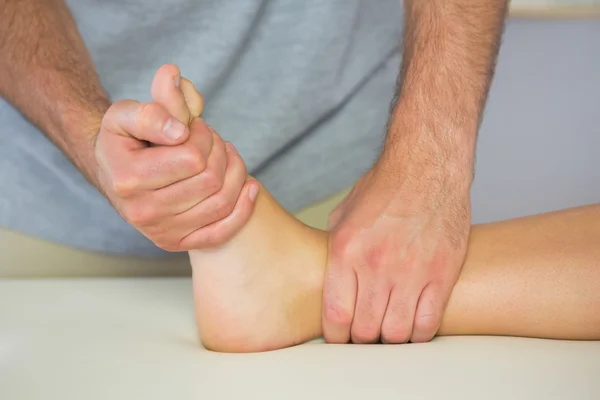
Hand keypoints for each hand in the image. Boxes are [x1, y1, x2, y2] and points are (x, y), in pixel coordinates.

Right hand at [93, 64, 258, 249]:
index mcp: (128, 179)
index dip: (201, 134)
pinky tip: (250, 186)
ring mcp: (162, 232)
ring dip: (235, 172)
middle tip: (210, 139)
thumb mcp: (125, 115)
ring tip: (225, 154)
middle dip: (218, 151)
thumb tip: (180, 126)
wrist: (114, 173)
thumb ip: (151, 112)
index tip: (194, 126)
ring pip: (222, 202)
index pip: (191, 157)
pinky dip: (243, 208)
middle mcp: (143, 213)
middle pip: (210, 180)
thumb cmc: (125, 140)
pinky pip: (222, 232)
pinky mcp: (178, 243)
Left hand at [322, 155, 470, 343]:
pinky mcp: (442, 273)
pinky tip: (413, 326)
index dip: (336, 336)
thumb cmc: (385, 187)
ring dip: (390, 339)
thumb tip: (328, 277)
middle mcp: (377, 265)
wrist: (429, 166)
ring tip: (389, 329)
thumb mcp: (344, 214)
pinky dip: (418, 334)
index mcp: (347, 250)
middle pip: (366, 331)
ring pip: (397, 333)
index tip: (340, 337)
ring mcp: (412, 272)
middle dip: (362, 340)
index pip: (335, 314)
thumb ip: (334, 250)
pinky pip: (428, 324)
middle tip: (366, 334)